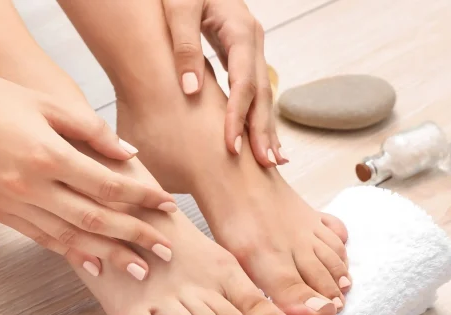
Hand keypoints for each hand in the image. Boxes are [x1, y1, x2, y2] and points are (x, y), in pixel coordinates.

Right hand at [0, 65, 176, 279]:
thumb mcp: (48, 104)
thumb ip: (93, 131)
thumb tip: (129, 155)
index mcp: (46, 155)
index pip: (108, 186)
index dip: (142, 199)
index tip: (167, 206)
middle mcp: (29, 186)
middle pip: (95, 220)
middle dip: (135, 237)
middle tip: (166, 252)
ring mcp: (11, 204)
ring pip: (70, 238)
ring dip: (108, 256)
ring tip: (139, 270)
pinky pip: (42, 240)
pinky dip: (71, 253)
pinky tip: (95, 265)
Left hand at [163, 0, 286, 167]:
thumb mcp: (178, 6)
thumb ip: (184, 45)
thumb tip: (191, 90)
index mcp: (240, 30)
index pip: (244, 82)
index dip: (239, 116)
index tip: (231, 146)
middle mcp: (252, 41)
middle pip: (262, 93)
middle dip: (263, 130)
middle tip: (266, 164)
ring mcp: (250, 49)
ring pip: (262, 94)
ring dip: (266, 128)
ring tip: (271, 161)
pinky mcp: (241, 56)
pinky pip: (254, 90)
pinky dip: (258, 116)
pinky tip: (261, 139)